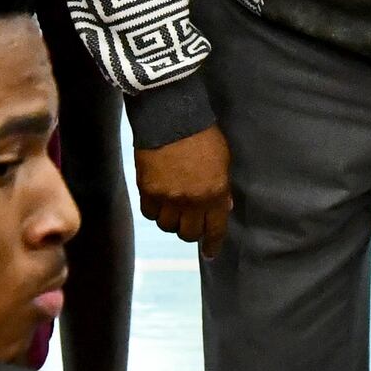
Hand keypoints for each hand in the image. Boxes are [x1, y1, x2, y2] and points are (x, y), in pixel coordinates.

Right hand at [135, 125, 232, 257]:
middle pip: (188, 233)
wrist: (171, 116)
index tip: (210, 253)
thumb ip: (222, 188)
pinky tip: (158, 201)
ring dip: (171, 221)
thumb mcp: (223, 161)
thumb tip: (223, 207)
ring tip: (172, 209)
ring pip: (167, 226)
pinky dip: (154, 211)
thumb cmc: (203, 135)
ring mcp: (168, 198)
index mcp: (215, 194)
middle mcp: (192, 201)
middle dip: (190, 230)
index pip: (215, 229)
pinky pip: (150, 214)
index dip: (212, 244)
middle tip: (189, 222)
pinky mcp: (147, 190)